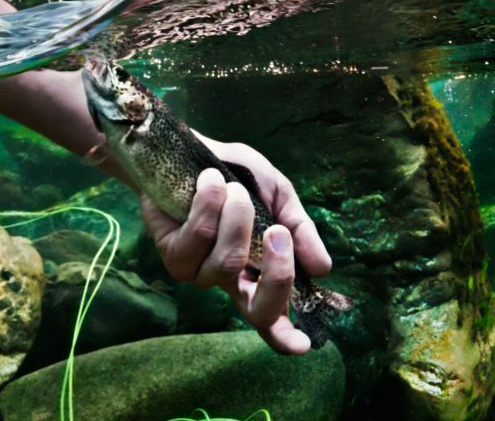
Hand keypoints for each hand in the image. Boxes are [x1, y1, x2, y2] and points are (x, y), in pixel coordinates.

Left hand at [141, 135, 331, 354]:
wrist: (189, 150)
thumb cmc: (236, 175)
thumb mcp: (277, 195)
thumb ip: (299, 229)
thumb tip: (322, 268)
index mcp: (256, 273)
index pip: (271, 317)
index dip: (286, 336)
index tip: (304, 344)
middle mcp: (226, 280)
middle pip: (256, 310)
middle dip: (277, 275)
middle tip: (277, 232)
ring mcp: (197, 271)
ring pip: (228, 262)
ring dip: (237, 218)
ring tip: (233, 188)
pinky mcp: (171, 252)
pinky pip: (198, 236)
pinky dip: (209, 204)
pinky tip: (210, 181)